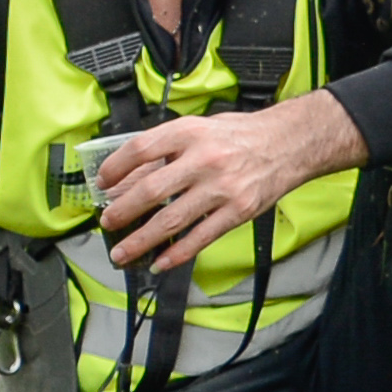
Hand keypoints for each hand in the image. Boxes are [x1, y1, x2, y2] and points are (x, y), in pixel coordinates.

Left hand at [90, 94, 367, 271]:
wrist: (288, 143)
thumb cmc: (238, 135)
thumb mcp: (199, 129)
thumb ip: (165, 149)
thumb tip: (126, 177)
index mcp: (189, 132)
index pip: (140, 149)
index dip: (115, 168)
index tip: (102, 183)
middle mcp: (204, 159)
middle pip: (151, 189)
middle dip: (122, 211)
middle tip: (107, 223)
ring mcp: (221, 188)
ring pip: (171, 220)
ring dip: (141, 240)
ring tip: (122, 253)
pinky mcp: (238, 212)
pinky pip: (200, 238)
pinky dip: (176, 254)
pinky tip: (158, 263)